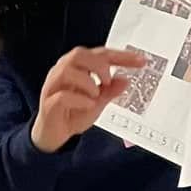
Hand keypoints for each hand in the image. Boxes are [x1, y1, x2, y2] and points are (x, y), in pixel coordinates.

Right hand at [30, 47, 147, 151]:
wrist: (54, 135)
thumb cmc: (73, 114)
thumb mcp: (98, 102)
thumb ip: (110, 91)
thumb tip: (126, 80)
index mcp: (77, 68)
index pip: (100, 55)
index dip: (121, 56)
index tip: (141, 61)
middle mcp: (63, 72)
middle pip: (79, 55)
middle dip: (99, 64)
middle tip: (109, 80)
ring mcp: (54, 87)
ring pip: (67, 71)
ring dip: (87, 81)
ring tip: (97, 94)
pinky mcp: (49, 104)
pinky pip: (62, 96)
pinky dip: (79, 99)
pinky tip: (89, 105)